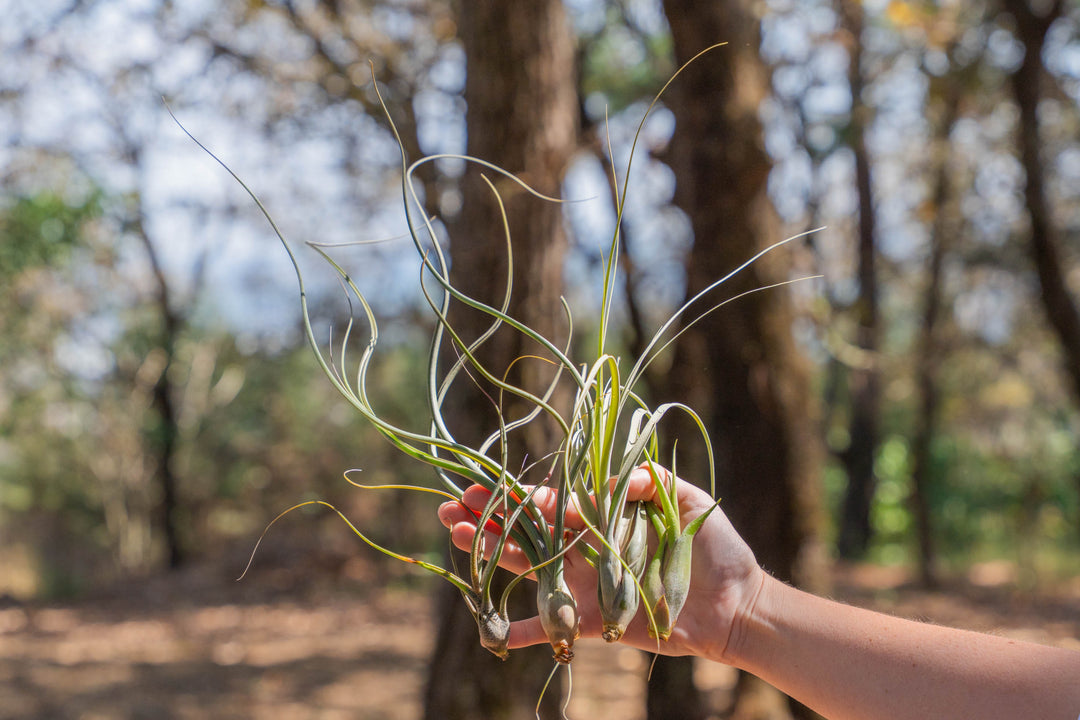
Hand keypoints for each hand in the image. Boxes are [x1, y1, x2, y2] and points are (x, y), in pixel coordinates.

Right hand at [437, 464, 763, 662]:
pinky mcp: (594, 620)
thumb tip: (606, 482)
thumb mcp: (686, 498)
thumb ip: (649, 481)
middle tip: (452, 506)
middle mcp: (585, 546)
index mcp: (603, 515)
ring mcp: (585, 583)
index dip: (524, 496)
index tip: (500, 491)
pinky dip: (522, 632)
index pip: (553, 501)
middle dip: (489, 516)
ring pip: (527, 567)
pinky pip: (551, 627)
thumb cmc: (715, 546)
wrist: (736, 603)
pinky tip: (492, 632)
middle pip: (527, 529)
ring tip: (456, 535)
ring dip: (490, 553)